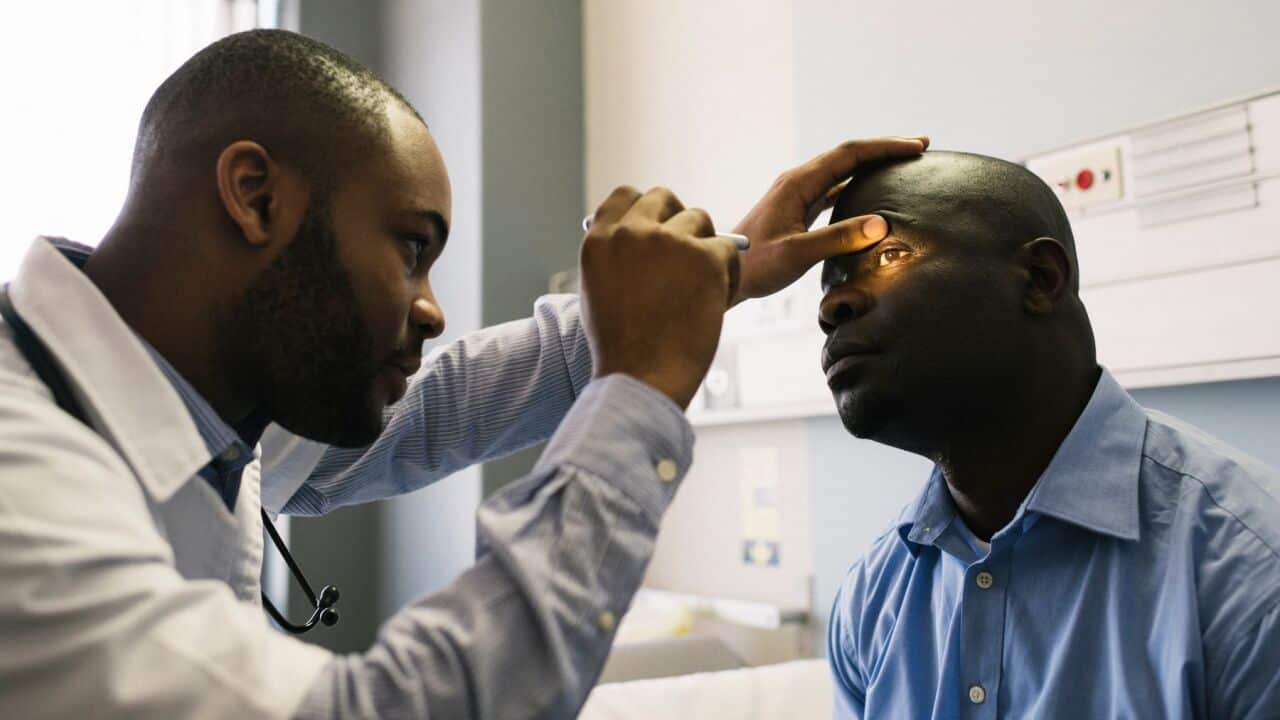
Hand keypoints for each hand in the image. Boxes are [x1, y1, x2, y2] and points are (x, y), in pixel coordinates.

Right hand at [579, 186, 739, 408]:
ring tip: (701, 287)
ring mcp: (668, 241)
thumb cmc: (622, 346)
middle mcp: (631, 232)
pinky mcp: (705, 257)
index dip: (646, 209)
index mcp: (599, 240)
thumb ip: (617, 256)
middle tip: (688, 255)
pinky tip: (715, 301)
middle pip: (664, 197)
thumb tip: (645, 231)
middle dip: (678, 221)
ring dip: (705, 246)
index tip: (657, 229)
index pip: (625, 195)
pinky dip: (728, 272)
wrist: (641, 377)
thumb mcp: (600, 290)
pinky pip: (727, 248)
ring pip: (700, 219)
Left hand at [731, 136, 928, 303]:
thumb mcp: (798, 253)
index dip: (885, 147)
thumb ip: (838, 238)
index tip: (917, 146)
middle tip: (921, 146)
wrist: (726, 274)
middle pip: (848, 156)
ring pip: (841, 171)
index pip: (849, 154)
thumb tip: (881, 224)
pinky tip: (873, 190)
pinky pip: (833, 188)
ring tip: (903, 163)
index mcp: (798, 183)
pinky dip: (858, 184)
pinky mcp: (797, 209)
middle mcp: (798, 182)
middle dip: (884, 149)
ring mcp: (797, 194)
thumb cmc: (756, 265)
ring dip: (872, 165)